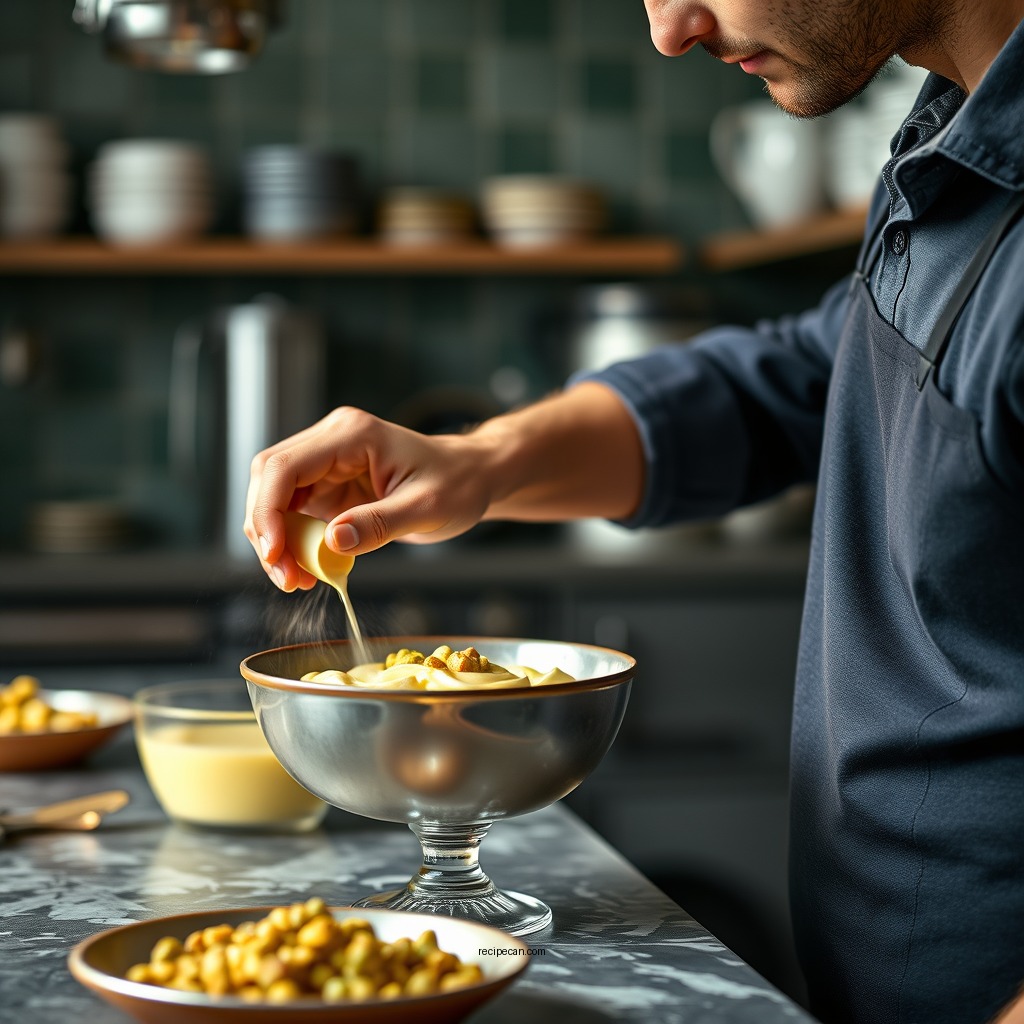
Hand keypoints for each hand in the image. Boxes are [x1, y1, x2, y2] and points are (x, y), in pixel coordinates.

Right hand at [244, 406, 493, 590]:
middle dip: (266, 531)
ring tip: (297, 580)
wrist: (472, 477)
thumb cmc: (458, 484)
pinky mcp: (329, 485)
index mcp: (352, 435)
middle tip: (287, 578)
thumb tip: (331, 542)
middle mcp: (332, 441)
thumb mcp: (427, 508)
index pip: (285, 466)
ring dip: (275, 541)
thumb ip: (380, 524)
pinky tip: (308, 570)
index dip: (268, 511)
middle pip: (268, 480)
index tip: (274, 554)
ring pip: (274, 498)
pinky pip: (293, 512)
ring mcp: (327, 463)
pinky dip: (292, 543)